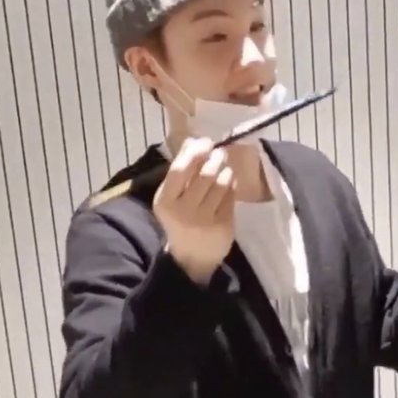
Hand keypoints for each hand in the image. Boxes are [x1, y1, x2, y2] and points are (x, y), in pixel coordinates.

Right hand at [153, 138, 235, 284]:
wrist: (190, 257)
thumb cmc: (179, 219)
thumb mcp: (172, 197)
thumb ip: (180, 169)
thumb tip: (192, 139)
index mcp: (165, 201)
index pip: (180, 169)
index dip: (195, 152)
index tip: (206, 143)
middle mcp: (182, 211)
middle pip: (205, 174)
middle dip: (215, 159)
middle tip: (220, 154)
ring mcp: (204, 220)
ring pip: (221, 184)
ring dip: (226, 171)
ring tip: (225, 169)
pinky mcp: (222, 226)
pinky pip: (231, 197)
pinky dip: (232, 186)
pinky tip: (230, 184)